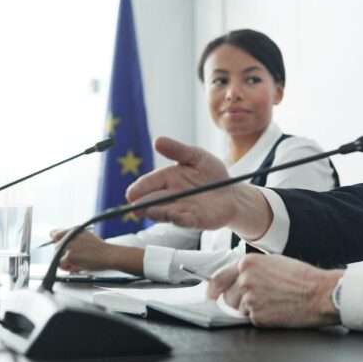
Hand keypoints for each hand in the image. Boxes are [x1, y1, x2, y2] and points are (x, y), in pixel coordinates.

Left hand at [49, 228, 144, 274]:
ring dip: (64, 261)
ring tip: (74, 264)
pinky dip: (66, 267)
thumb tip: (60, 244)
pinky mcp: (70, 256)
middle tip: (71, 259)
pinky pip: (60, 264)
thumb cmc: (100, 249)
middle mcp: (70, 235)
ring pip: (57, 256)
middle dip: (61, 254)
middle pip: (56, 247)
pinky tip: (75, 267)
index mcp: (74, 230)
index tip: (59, 247)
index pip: (55, 233)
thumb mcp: (86, 236)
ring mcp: (69, 246)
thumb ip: (73, 238)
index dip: (56, 241)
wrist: (109, 255)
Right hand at [126, 137, 271, 237]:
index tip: (130, 193)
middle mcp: (172, 196)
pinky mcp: (195, 221)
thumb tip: (156, 140)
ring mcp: (182, 210)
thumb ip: (177, 150)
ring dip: (158, 213)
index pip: (150, 183)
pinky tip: (173, 216)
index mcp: (169, 178)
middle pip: (154, 200)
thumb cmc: (212, 173)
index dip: (139, 188)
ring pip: (166, 212)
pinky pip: (185, 221)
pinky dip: (179, 220)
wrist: (232, 192)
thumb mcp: (196, 156)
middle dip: (143, 204)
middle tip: (134, 207)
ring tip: (150, 212)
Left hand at [206, 254, 341, 327]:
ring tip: (270, 301)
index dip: (213, 288)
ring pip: (238, 309)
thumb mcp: (271, 262)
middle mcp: (245, 281)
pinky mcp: (258, 317)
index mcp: (246, 264)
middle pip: (227, 296)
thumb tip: (234, 279)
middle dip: (237, 298)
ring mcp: (250, 300)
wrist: (318, 293)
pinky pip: (251, 319)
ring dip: (249, 308)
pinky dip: (260, 317)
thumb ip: (249, 269)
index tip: (210, 293)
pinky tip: (275, 309)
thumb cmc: (299, 276)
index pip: (218, 278)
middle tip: (257, 296)